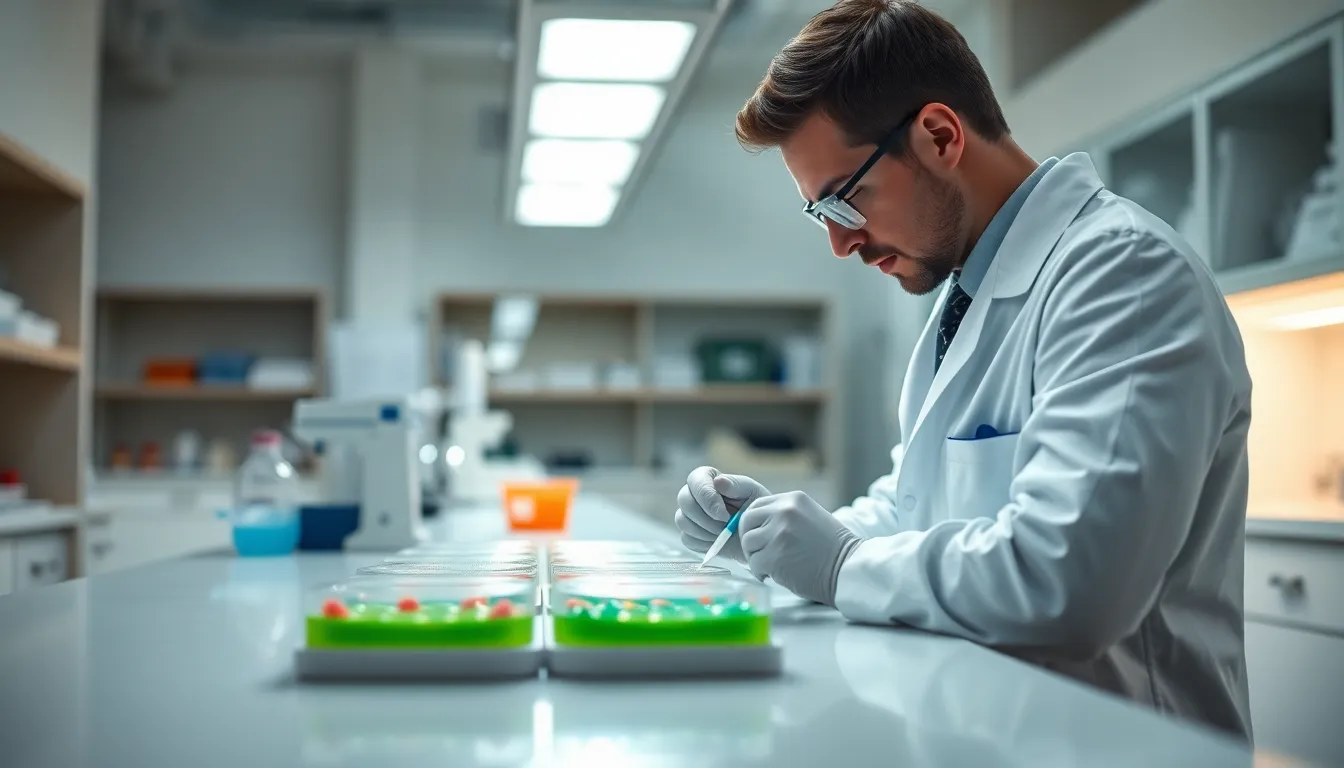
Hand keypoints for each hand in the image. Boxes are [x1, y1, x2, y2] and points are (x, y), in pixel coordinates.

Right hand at [673, 467, 769, 563]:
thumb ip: (736, 484)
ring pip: (682, 520)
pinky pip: (687, 538)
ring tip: (724, 533)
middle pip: (684, 501)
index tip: (724, 515)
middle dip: (706, 518)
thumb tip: (718, 481)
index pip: (696, 481)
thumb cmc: (753, 508)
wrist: (755, 533)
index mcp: (706, 478)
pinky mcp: (688, 534)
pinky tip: (718, 540)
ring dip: (705, 531)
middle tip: (725, 527)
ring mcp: (688, 514)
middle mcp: (693, 494)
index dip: (707, 498)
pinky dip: (703, 542)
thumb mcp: (752, 492)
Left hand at [739, 491, 862, 606]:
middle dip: (751, 540)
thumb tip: (756, 525)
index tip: (759, 537)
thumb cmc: (830, 548)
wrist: (848, 568)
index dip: (753, 524)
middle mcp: (784, 512)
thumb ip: (784, 515)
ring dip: (755, 557)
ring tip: (771, 565)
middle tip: (761, 553)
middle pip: (747, 522)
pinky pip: (754, 563)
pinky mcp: (774, 556)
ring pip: (748, 544)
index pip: (756, 506)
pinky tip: (775, 575)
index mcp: (793, 500)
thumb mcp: (808, 517)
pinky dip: (760, 572)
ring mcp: (778, 533)